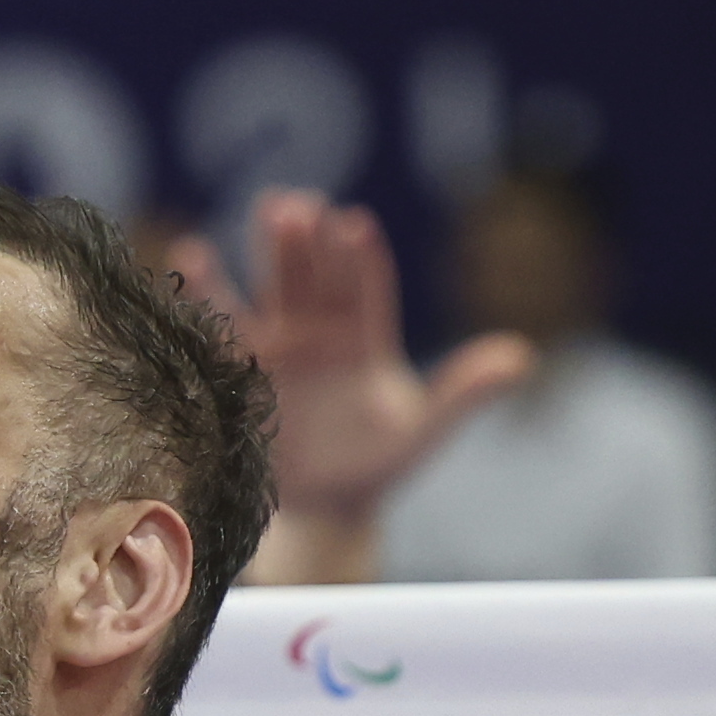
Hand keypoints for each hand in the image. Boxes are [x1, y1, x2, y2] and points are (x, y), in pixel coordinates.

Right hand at [174, 191, 530, 556]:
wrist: (323, 509)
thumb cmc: (377, 468)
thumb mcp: (423, 433)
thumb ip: (464, 394)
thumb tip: (522, 357)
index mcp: (367, 341)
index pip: (366, 290)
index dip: (360, 261)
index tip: (354, 228)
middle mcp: (324, 332)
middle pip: (318, 280)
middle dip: (310, 245)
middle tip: (299, 206)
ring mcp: (282, 347)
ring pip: (276, 290)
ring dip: (270, 254)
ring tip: (270, 209)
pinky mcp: (245, 369)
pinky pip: (226, 326)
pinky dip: (210, 292)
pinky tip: (193, 254)